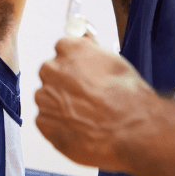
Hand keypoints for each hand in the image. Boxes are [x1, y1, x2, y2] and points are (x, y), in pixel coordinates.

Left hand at [34, 34, 161, 171]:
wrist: (130, 131)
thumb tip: (86, 44)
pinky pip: (48, 120)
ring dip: (62, 106)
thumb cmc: (127, 98)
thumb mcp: (115, 63)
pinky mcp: (43, 121)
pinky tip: (80, 128)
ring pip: (49, 99)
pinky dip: (60, 125)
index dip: (76, 65)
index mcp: (68, 49)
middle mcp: (51, 69)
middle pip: (53, 74)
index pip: (64, 50)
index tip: (83, 74)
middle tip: (88, 98)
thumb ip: (92, 51)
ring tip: (87, 116)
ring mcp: (44, 96)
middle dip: (66, 85)